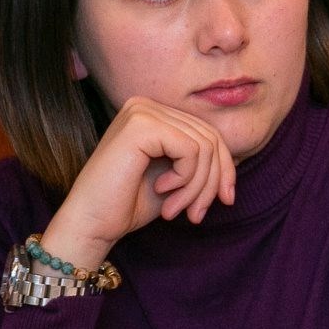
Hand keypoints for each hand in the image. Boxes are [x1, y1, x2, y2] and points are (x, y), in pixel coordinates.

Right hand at [38, 96, 236, 268]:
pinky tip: (163, 191)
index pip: (209, 132)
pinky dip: (186, 179)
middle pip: (210, 137)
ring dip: (198, 186)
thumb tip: (237, 159)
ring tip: (177, 209)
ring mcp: (142, 111)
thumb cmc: (129, 204)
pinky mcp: (141, 125)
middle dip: (212, 181)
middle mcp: (146, 105)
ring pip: (204, 146)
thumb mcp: (177, 178)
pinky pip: (191, 150)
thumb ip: (202, 161)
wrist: (91, 223)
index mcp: (154, 113)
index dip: (225, 168)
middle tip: (197, 214)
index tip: (224, 200)